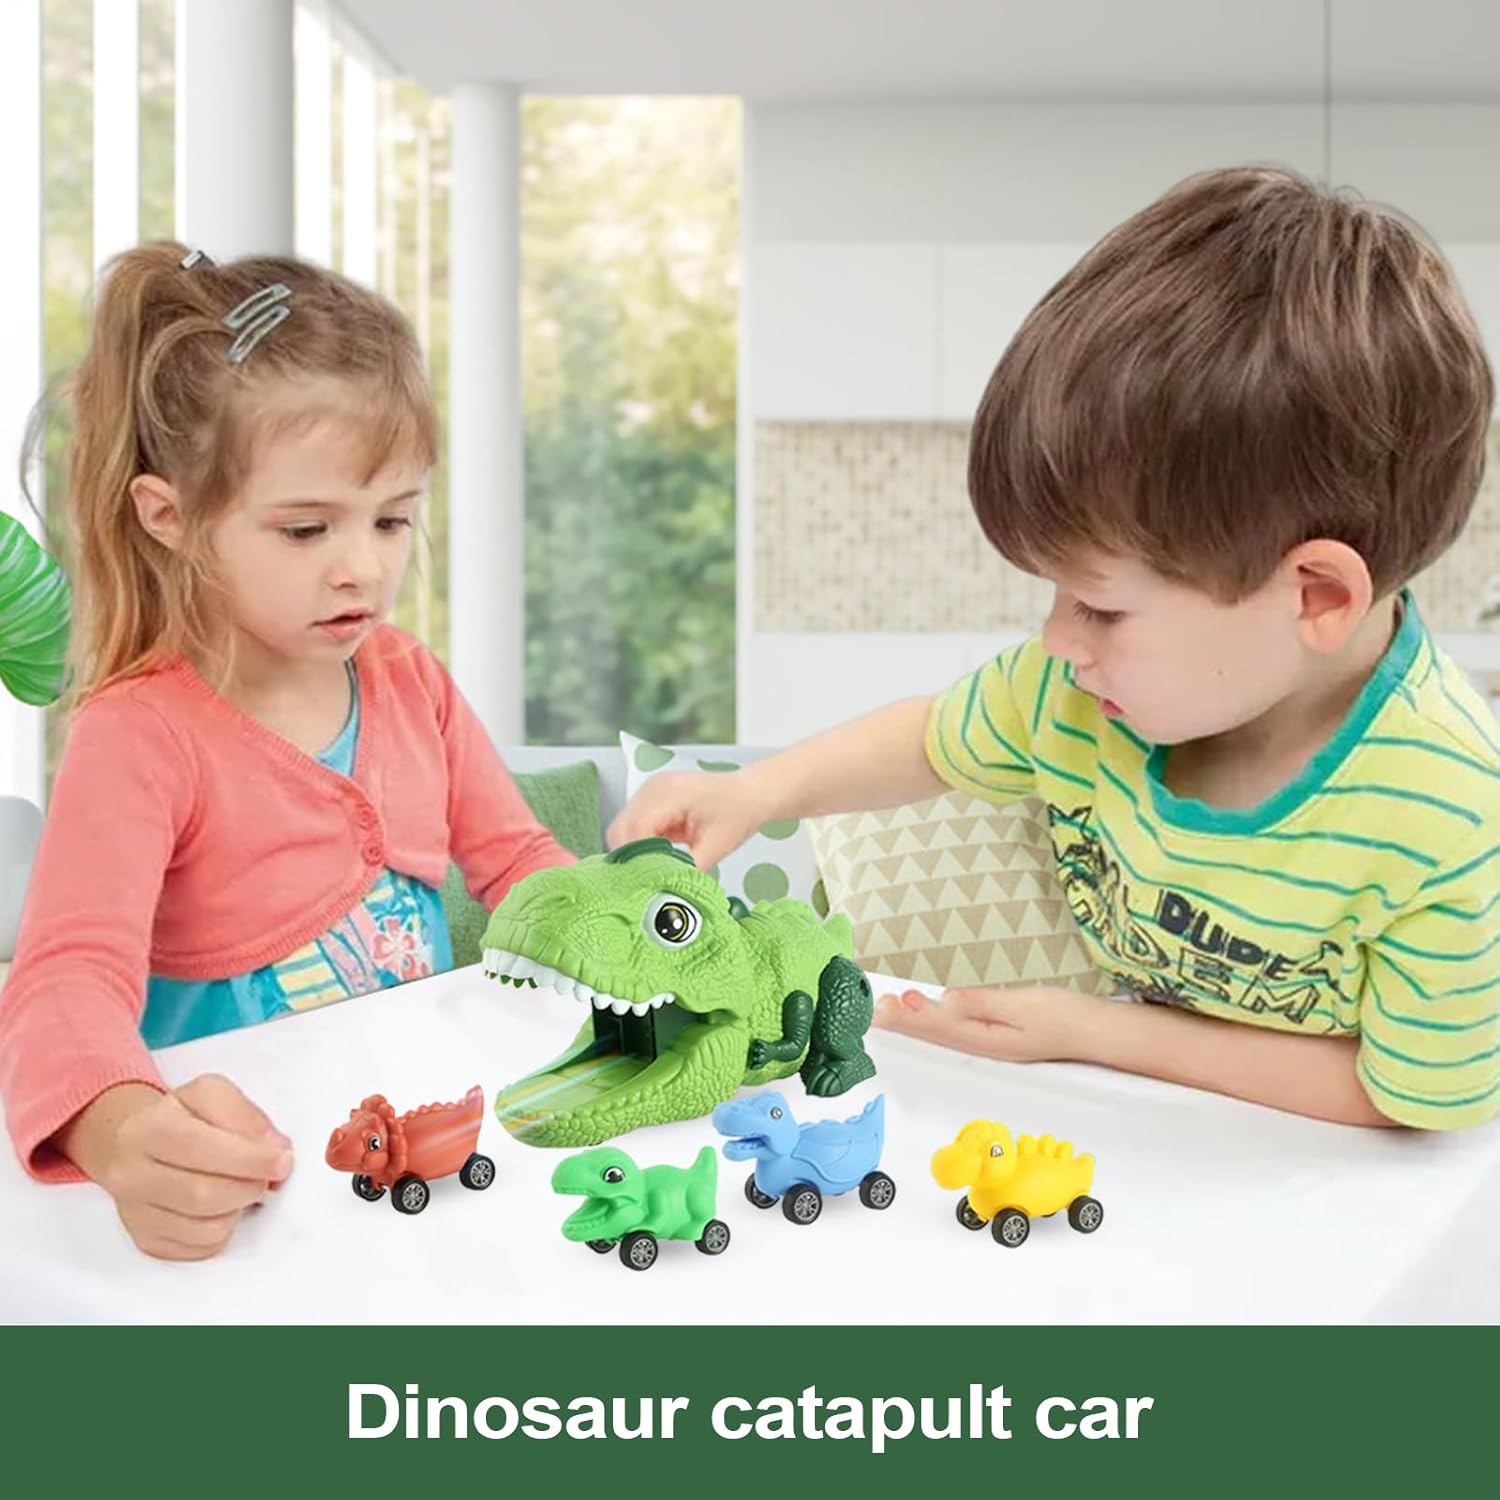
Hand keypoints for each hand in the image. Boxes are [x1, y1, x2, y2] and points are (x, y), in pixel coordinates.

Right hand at [58, 1074, 293, 1260]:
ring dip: (240, 1209)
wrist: (132, 1143)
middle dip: (250, 1186)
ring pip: (206, 1229)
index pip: (197, 1148)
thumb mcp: (210, 1094)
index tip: (282, 1161)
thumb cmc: (178, 1118)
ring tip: (242, 1185)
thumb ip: (245, 1115)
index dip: (247, 1158)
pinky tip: (223, 1205)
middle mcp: (131, 1175)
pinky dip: (225, 1229)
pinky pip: (202, 1248)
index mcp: (146, 1130)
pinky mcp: (147, 1241)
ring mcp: (135, 1214)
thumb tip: (275, 1147)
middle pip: (202, 1195)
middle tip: (269, 1175)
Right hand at [605, 768, 772, 871]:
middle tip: (648, 882)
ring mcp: (649, 792)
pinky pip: (633, 826)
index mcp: (670, 794)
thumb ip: (689, 869)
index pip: (636, 829)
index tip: (645, 883)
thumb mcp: (717, 847)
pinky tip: (659, 856)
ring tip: (656, 870)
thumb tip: (667, 892)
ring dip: (635, 852)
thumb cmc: (739, 813)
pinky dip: (640, 844)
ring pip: (622, 829)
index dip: (636, 859)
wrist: (750, 793)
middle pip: (621, 829)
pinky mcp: (650, 800)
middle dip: (631, 858)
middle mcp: (653, 789)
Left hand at [873, 984, 1102, 1062]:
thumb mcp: (1023, 1005)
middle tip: (874, 1007)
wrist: (1095, 1031)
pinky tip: (923, 1010)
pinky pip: (954, 1029)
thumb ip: (982, 1004)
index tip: (889, 1003)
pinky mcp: (994, 1036)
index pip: (939, 1027)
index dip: (911, 1016)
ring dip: (913, 1021)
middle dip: (902, 1021)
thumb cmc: (1063, 1016)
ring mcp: (988, 1043)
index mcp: (986, 1040)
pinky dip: (933, 1019)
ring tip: (888, 1008)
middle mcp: (982, 1045)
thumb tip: (947, 1000)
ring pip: (942, 1032)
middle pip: (934, 1033)